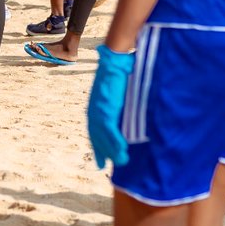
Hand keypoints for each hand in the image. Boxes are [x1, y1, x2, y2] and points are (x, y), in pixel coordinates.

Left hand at [87, 44, 134, 168]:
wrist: (115, 60)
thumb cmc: (118, 70)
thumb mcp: (117, 90)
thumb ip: (120, 102)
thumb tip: (130, 110)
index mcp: (96, 106)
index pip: (94, 130)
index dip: (97, 145)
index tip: (99, 159)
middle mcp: (94, 110)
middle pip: (97, 136)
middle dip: (101, 151)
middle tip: (104, 165)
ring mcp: (99, 109)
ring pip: (104, 135)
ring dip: (111, 150)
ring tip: (121, 163)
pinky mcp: (106, 107)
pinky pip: (110, 129)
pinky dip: (115, 141)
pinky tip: (121, 152)